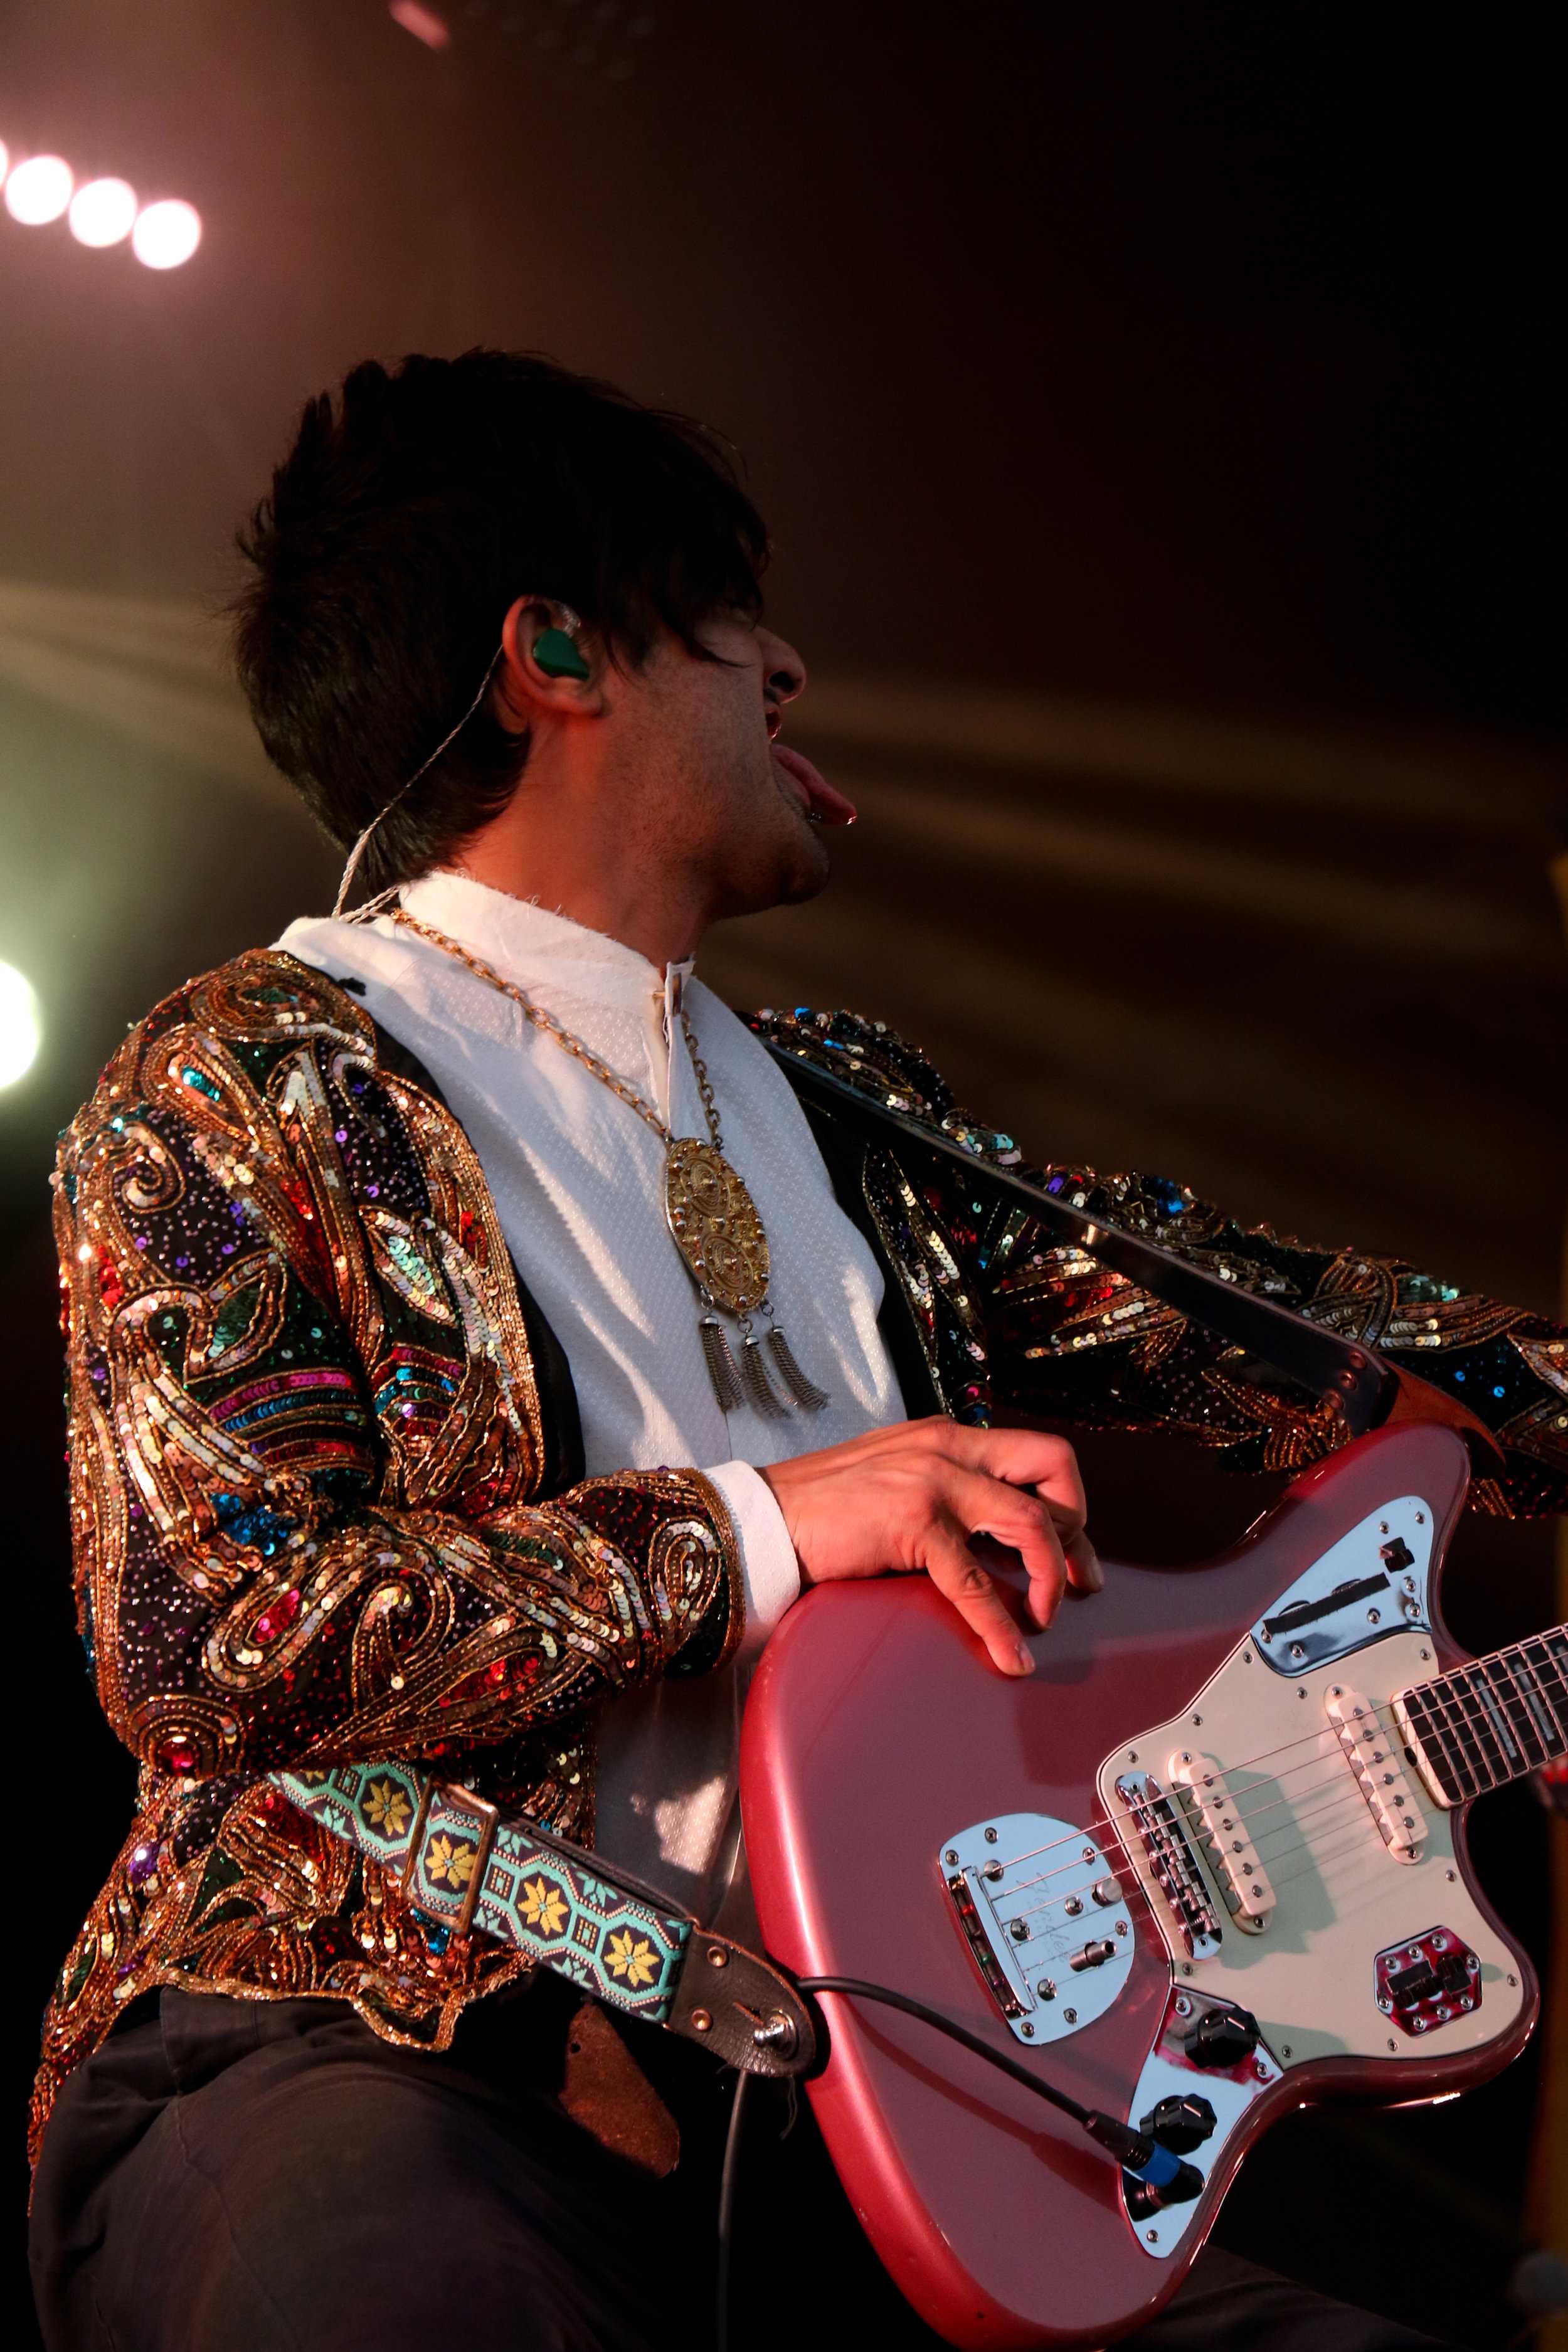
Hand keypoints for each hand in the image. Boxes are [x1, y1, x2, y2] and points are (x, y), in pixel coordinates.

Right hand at [758, 1416, 1098, 1676]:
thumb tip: (986, 1538)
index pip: (1036, 1453)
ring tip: (1044, 1619)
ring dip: (1049, 1578)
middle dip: (1076, 1528)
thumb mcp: (894, 1478)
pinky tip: (1009, 1655)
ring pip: (1030, 1522)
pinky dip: (1001, 1626)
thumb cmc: (819, 1508)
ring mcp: (933, 1480)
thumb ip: (942, 1492)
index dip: (1068, 1503)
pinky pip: (976, 1583)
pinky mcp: (914, 1523)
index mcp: (947, 1436)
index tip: (1073, 1551)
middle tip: (1079, 1581)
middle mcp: (949, 1446)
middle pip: (1052, 1463)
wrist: (759, 1520)